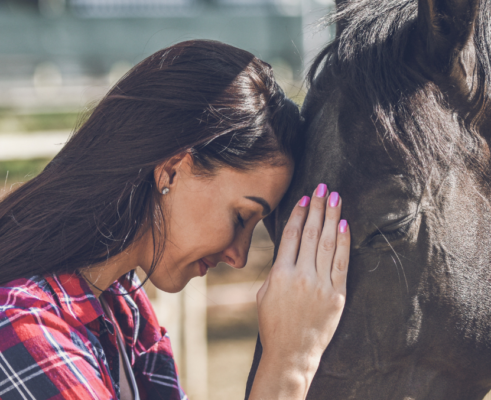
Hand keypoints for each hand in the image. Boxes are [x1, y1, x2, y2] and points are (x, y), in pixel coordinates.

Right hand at [250, 184, 349, 398]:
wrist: (292, 353)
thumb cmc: (273, 324)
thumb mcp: (265, 294)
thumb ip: (277, 269)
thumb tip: (289, 248)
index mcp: (280, 274)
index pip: (292, 235)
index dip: (300, 214)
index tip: (306, 197)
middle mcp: (301, 276)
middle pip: (312, 233)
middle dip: (318, 207)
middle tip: (323, 187)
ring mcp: (321, 285)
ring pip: (328, 243)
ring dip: (332, 217)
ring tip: (335, 197)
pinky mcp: (337, 295)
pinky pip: (342, 263)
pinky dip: (344, 242)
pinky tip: (344, 224)